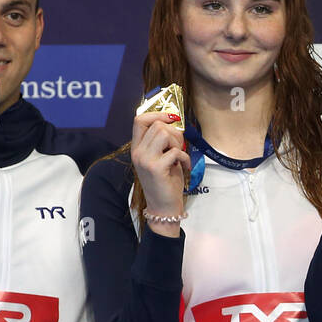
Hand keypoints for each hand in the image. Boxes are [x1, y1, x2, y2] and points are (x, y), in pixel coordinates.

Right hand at [131, 112, 191, 235]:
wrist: (163, 208)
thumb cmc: (165, 182)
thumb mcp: (161, 158)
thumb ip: (163, 142)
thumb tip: (175, 123)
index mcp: (137, 148)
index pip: (139, 120)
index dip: (157, 114)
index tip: (172, 118)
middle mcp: (138, 152)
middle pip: (157, 125)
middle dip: (174, 133)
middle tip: (180, 147)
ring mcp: (145, 160)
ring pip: (164, 133)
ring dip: (178, 143)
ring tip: (179, 156)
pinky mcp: (155, 168)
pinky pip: (175, 151)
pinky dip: (185, 158)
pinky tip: (184, 167)